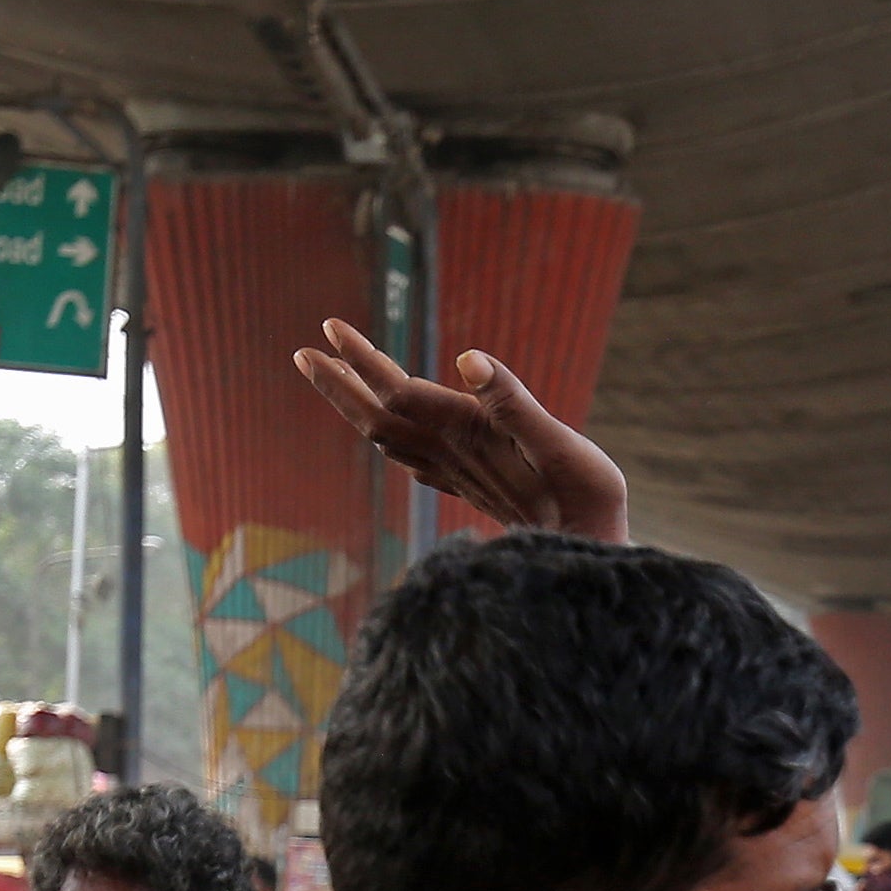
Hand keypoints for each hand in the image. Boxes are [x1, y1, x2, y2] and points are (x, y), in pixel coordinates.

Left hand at [292, 321, 629, 542]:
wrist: (587, 561)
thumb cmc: (584, 503)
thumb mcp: (559, 444)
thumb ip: (513, 402)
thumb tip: (469, 360)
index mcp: (466, 436)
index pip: (398, 392)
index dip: (362, 360)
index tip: (329, 329)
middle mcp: (452, 455)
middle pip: (377, 418)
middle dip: (340, 383)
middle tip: (303, 351)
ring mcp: (457, 474)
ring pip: (389, 438)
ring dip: (356, 405)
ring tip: (332, 377)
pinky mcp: (471, 485)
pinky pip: (413, 458)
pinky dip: (389, 436)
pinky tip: (388, 436)